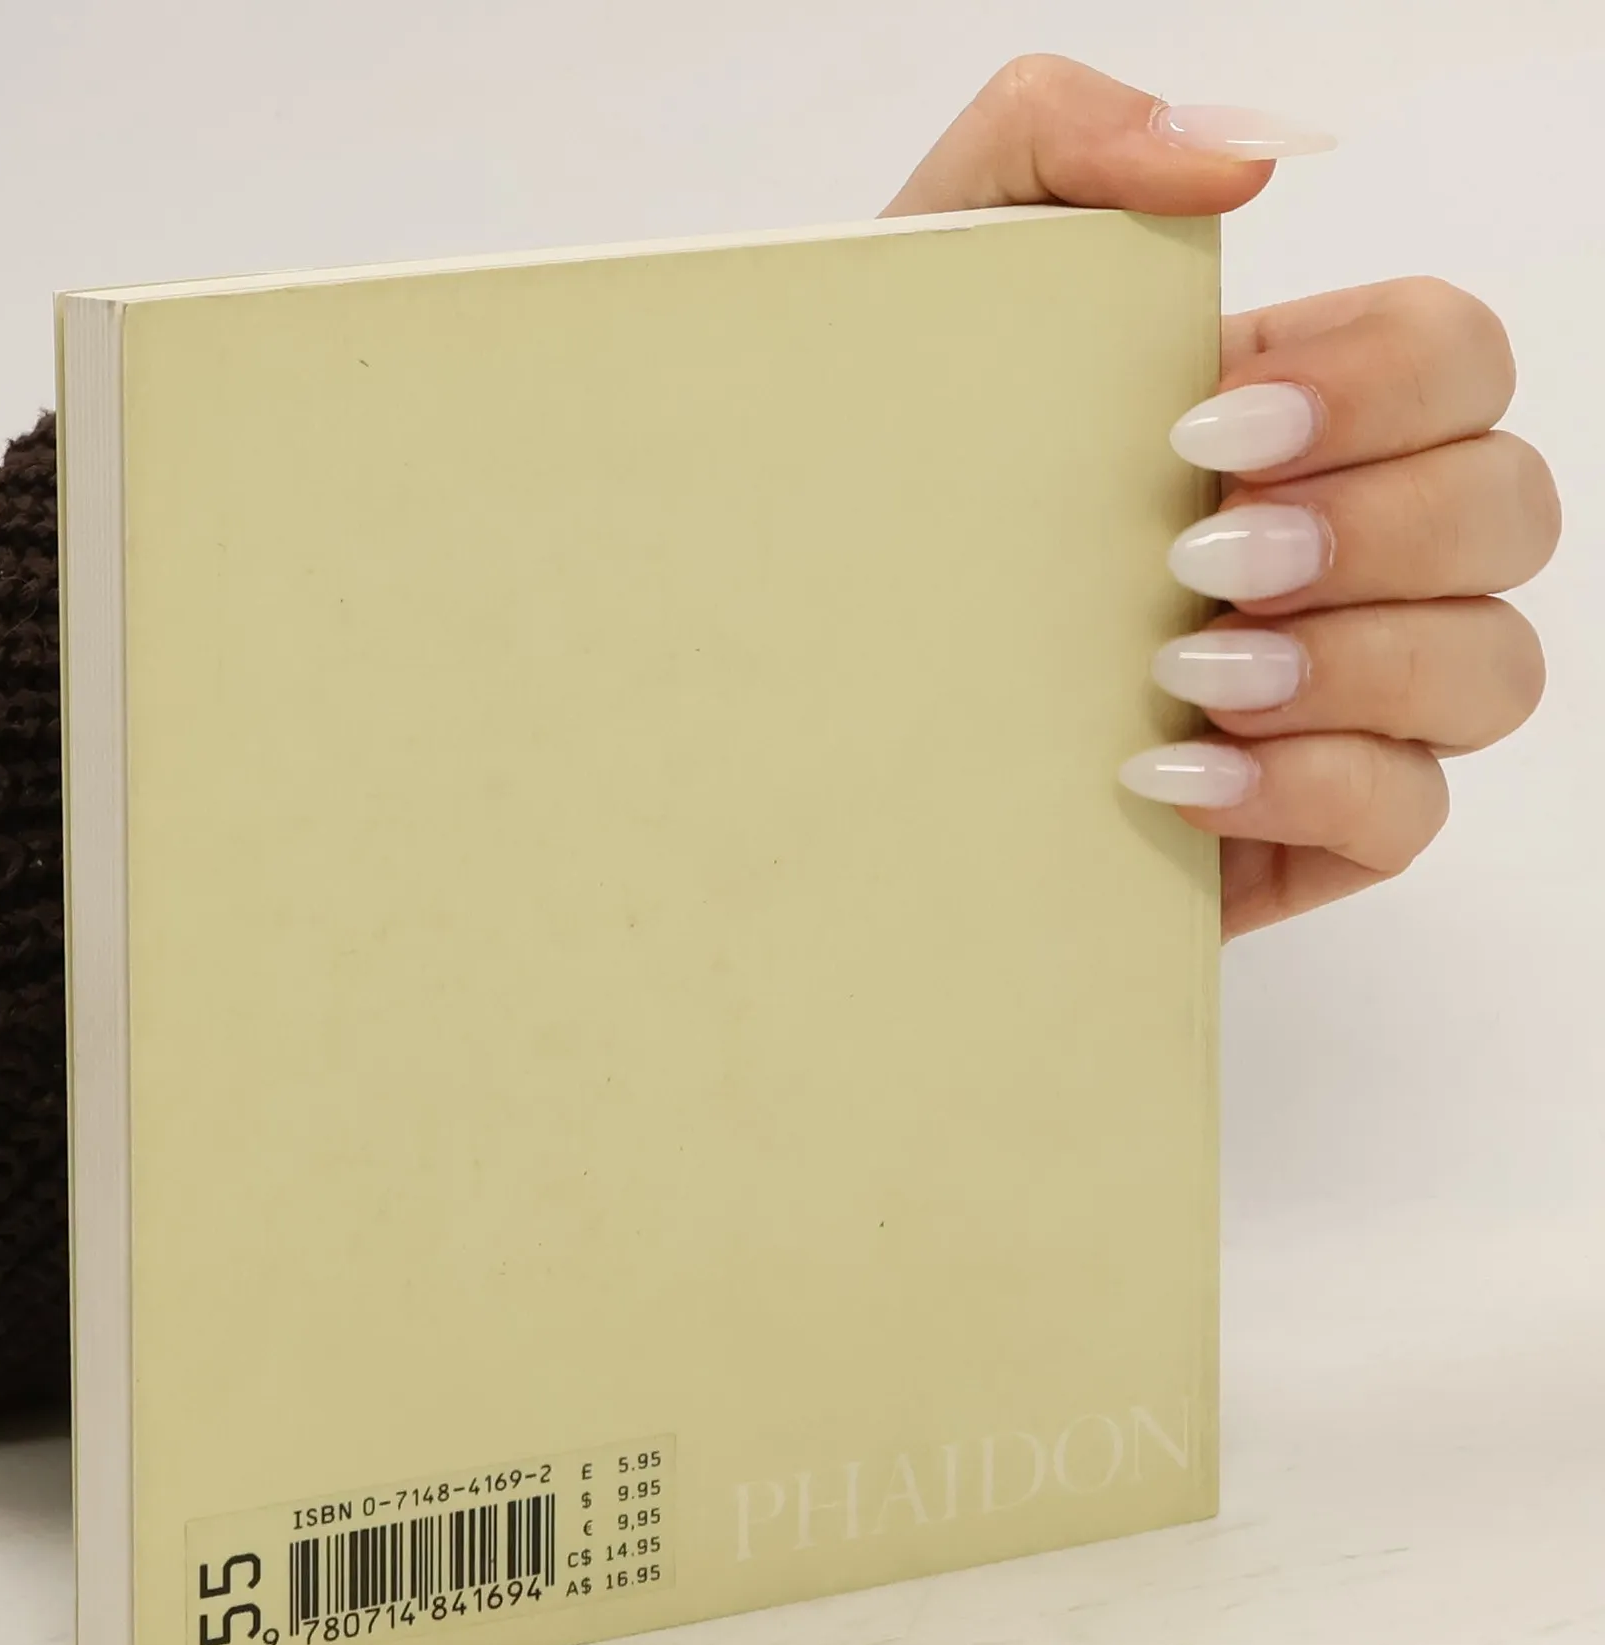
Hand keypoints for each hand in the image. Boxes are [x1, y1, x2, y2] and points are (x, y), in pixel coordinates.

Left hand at [885, 56, 1559, 937]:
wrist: (806, 684)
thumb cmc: (875, 484)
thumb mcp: (921, 286)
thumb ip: (1053, 145)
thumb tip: (1245, 155)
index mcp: (1291, 414)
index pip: (1455, 358)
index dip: (1379, 383)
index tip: (1203, 427)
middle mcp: (1346, 550)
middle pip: (1509, 508)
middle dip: (1372, 528)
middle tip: (1196, 556)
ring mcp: (1338, 699)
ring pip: (1491, 670)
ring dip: (1356, 665)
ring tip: (1184, 668)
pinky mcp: (1300, 829)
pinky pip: (1407, 818)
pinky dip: (1314, 792)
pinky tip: (1174, 775)